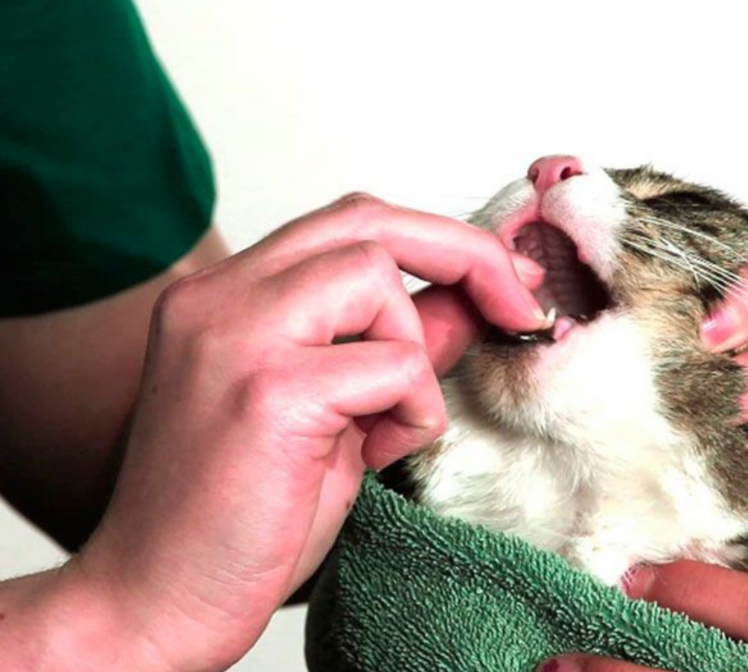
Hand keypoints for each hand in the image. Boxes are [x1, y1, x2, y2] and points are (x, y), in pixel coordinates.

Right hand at [59, 194, 546, 671]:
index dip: (437, 242)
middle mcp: (218, 297)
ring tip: (389, 419)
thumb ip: (390, 348)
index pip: (346, 224)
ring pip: (376, 272)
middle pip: (367, 218)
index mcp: (224, 296)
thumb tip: (469, 302)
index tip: (499, 282)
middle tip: (518, 305)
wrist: (158, 600)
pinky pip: (390, 362)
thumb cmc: (237, 516)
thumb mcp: (333, 414)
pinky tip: (380, 451)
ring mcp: (236, 335)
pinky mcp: (267, 390)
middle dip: (465, 253)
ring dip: (415, 346)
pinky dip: (413, 405)